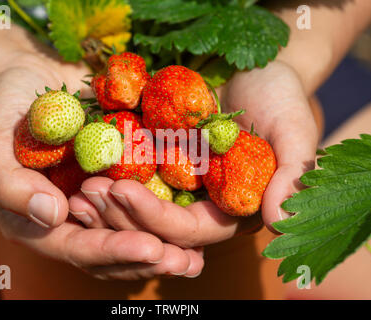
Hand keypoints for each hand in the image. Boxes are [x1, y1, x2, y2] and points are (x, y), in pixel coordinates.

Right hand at [0, 51, 202, 279]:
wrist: (30, 79)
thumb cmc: (5, 111)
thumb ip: (11, 184)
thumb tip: (52, 216)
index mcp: (40, 222)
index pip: (77, 248)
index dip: (113, 251)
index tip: (150, 248)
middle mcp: (73, 220)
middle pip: (111, 252)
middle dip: (148, 258)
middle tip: (184, 262)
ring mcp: (98, 202)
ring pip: (132, 234)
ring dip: (165, 246)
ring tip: (198, 255)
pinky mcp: (118, 179)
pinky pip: (144, 204)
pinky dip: (168, 214)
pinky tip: (198, 225)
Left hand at [69, 60, 316, 244]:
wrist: (253, 69)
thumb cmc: (279, 96)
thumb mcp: (292, 129)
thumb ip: (292, 175)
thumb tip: (280, 222)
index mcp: (231, 209)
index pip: (190, 230)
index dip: (156, 218)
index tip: (122, 191)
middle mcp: (200, 205)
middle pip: (155, 228)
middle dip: (121, 216)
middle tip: (88, 194)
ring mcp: (176, 187)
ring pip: (136, 211)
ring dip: (105, 205)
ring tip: (78, 190)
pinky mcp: (158, 164)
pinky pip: (127, 178)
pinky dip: (105, 178)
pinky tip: (81, 172)